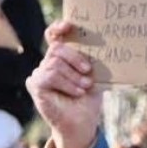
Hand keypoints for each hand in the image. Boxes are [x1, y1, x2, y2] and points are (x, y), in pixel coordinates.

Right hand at [26, 21, 103, 147]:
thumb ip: (94, 62)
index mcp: (63, 58)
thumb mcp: (95, 77)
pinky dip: (67, 84)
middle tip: (88, 71)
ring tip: (84, 87)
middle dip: (75, 58)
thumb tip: (111, 47)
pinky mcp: (35, 85)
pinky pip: (49, 76)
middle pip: (57, 49)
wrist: (82, 121)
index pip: (54, 36)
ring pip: (54, 64)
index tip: (69, 25)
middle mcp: (48, 63)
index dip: (58, 28)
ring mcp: (39, 73)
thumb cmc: (89, 98)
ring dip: (74, 76)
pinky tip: (76, 92)